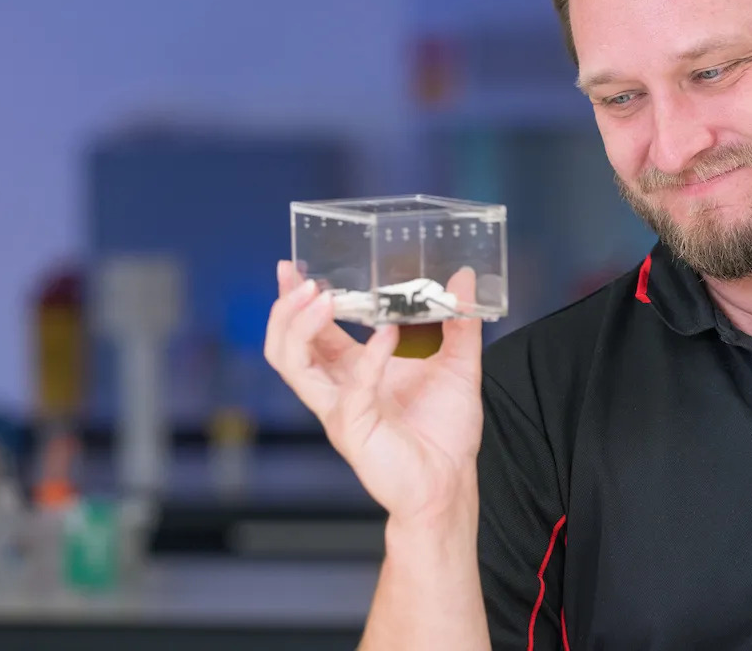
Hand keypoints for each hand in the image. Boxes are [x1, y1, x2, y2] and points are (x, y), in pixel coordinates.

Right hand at [264, 262, 483, 523]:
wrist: (451, 484)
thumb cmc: (446, 432)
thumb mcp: (459, 365)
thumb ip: (460, 323)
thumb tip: (465, 277)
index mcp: (353, 373)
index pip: (311, 332)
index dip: (297, 300)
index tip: (291, 267)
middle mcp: (337, 390)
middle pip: (286, 346)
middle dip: (286, 309)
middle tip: (301, 279)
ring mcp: (340, 410)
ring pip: (294, 365)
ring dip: (302, 327)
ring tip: (323, 297)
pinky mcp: (355, 428)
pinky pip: (352, 388)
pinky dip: (369, 358)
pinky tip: (389, 334)